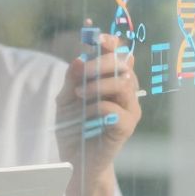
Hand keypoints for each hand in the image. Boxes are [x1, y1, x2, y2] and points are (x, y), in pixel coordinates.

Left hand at [55, 30, 141, 172]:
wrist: (75, 159)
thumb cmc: (72, 127)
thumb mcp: (65, 99)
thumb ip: (72, 79)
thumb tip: (79, 59)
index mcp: (112, 79)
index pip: (118, 53)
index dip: (110, 42)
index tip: (96, 36)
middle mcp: (125, 91)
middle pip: (124, 64)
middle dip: (102, 62)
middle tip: (83, 70)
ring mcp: (129, 108)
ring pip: (123, 84)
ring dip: (98, 85)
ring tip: (80, 94)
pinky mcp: (127, 126)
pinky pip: (116, 109)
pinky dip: (98, 108)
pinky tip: (86, 115)